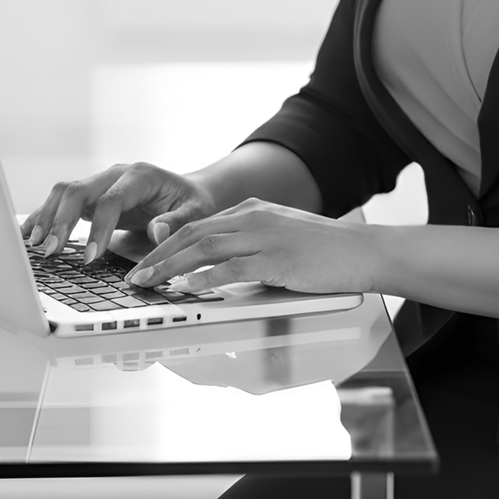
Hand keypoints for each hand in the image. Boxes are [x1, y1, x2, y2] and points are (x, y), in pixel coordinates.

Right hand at [19, 163, 217, 263]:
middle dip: (62, 220)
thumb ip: (177, 223)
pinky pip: (63, 200)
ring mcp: (102, 183)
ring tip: (35, 245)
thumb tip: (157, 232)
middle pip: (80, 190)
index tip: (91, 258)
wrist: (189, 192)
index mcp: (141, 176)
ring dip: (48, 216)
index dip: (98, 229)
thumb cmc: (192, 203)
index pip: (111, 200)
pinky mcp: (92, 195)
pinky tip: (30, 233)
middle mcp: (116, 174)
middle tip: (51, 251)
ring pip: (65, 192)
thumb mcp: (195, 214)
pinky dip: (46, 215)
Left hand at [126, 198, 378, 294]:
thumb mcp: (281, 238)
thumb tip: (220, 271)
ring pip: (204, 248)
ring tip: (148, 283)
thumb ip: (252, 247)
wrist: (363, 251)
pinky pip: (232, 268)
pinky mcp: (276, 259)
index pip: (198, 225)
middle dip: (158, 256)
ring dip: (170, 267)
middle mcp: (253, 217)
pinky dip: (204, 278)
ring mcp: (264, 237)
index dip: (166, 245)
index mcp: (253, 211)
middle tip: (135, 276)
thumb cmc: (326, 251)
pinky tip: (186, 288)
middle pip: (192, 233)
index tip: (145, 263)